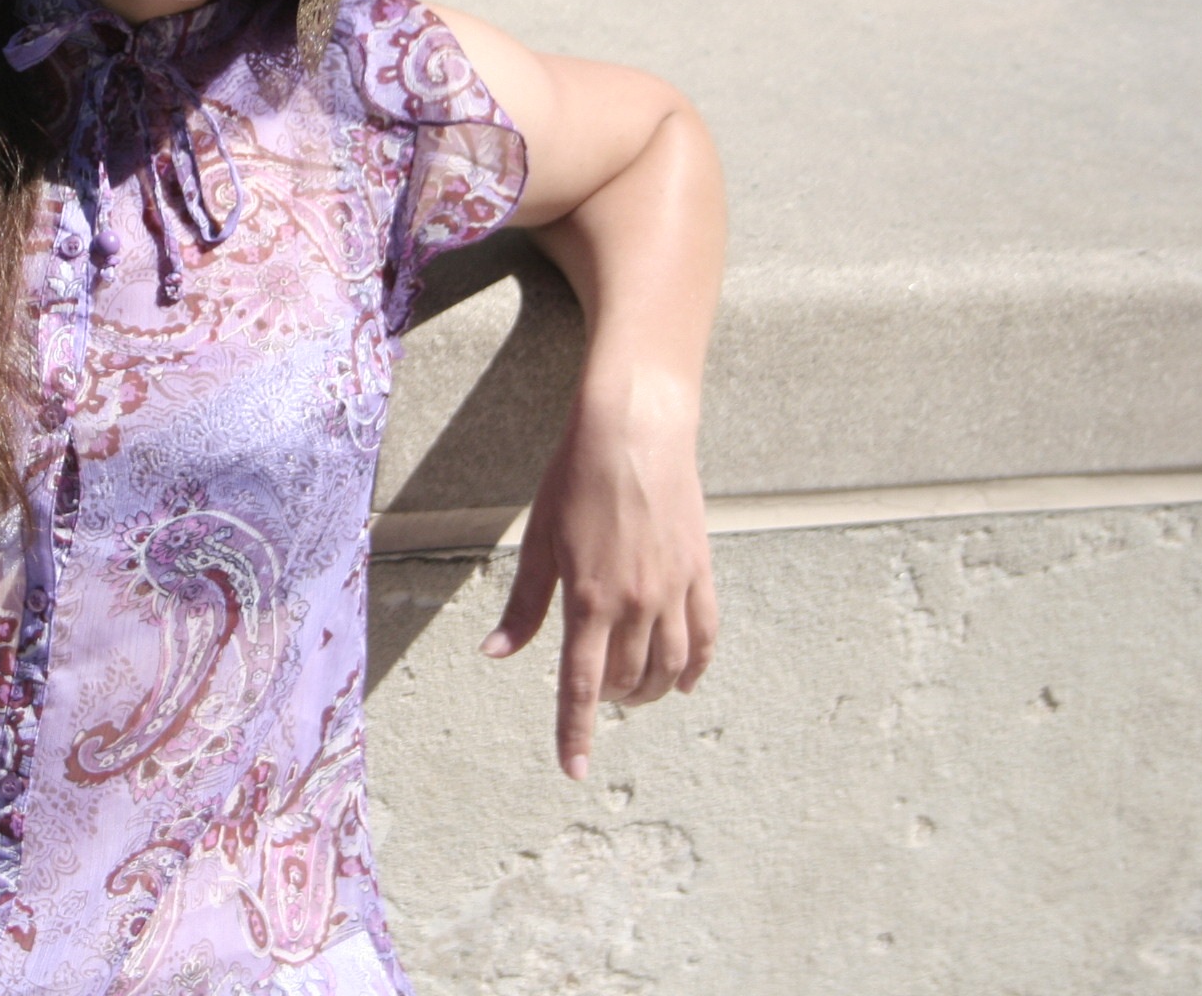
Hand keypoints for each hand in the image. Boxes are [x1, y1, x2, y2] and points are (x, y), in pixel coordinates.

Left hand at [478, 379, 716, 780]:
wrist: (634, 431)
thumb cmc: (575, 480)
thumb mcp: (539, 541)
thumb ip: (523, 605)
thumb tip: (495, 654)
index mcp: (589, 599)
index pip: (580, 686)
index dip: (575, 732)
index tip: (573, 771)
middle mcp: (636, 603)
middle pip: (627, 680)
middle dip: (610, 699)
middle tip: (596, 694)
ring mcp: (674, 589)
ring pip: (670, 666)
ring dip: (651, 690)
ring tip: (634, 693)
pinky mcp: (700, 571)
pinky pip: (706, 635)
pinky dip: (696, 666)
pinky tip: (684, 680)